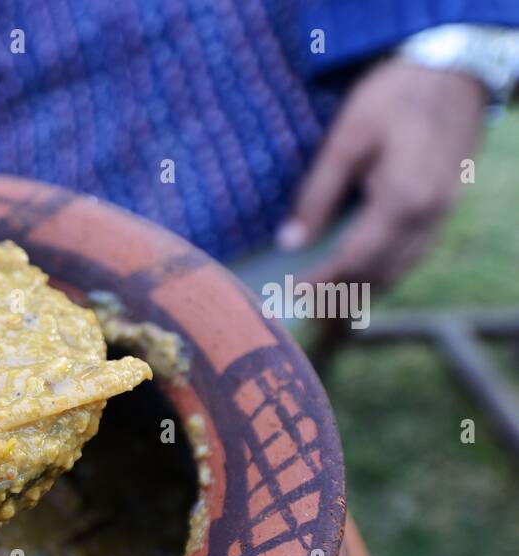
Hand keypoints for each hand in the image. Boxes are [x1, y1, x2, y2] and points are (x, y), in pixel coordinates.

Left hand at [278, 59, 488, 293]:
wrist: (453, 69)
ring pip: (400, 269)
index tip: (290, 289)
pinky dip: (384, 270)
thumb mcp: (345, 139)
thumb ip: (317, 194)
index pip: (356, 259)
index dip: (322, 281)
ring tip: (323, 295)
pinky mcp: (445, 207)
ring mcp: (442, 213)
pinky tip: (357, 271)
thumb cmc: (394, 96)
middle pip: (380, 274)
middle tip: (300, 299)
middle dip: (339, 293)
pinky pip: (413, 253)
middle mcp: (429, 214)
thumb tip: (290, 242)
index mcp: (403, 199)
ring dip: (362, 288)